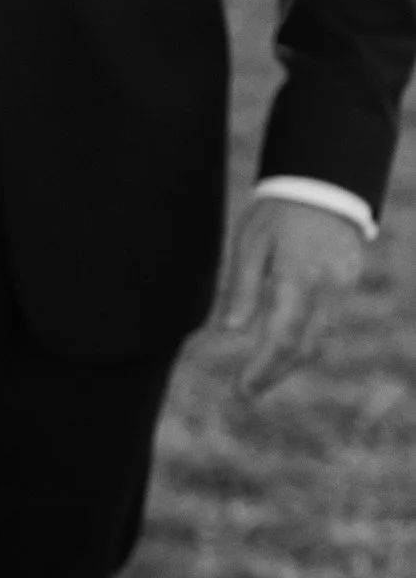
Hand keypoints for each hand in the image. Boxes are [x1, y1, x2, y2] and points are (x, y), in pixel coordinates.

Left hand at [220, 194, 366, 397]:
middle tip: (247, 394)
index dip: (263, 368)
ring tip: (261, 378)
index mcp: (299, 278)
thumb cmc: (278, 211)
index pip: (282, 337)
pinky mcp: (347, 283)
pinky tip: (285, 350)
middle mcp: (328, 288)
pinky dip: (307, 342)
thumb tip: (229, 331)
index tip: (242, 389)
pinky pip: (329, 323)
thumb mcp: (250, 243)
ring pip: (320, 338)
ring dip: (292, 362)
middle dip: (276, 374)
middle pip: (305, 347)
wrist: (323, 183)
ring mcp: (343, 287)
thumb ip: (242, 287)